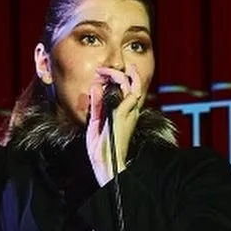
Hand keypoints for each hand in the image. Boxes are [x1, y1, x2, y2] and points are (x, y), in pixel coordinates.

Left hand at [87, 66, 145, 186]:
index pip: (131, 89)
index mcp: (127, 113)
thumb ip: (96, 104)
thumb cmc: (101, 146)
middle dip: (120, 72)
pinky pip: (125, 93)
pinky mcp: (123, 115)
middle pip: (135, 83)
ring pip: (132, 85)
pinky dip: (113, 84)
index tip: (103, 73)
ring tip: (102, 71)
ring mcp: (129, 112)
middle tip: (103, 69)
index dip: (120, 77)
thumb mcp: (96, 120)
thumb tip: (96, 87)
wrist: (104, 161)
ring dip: (116, 75)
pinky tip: (99, 83)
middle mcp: (131, 111)